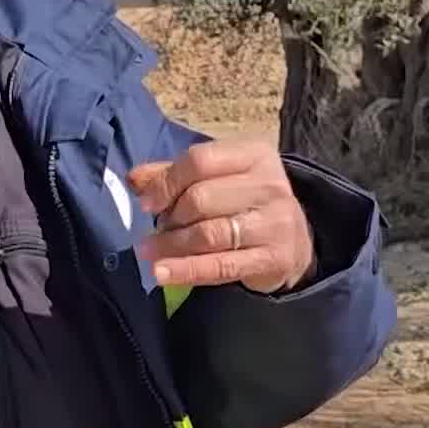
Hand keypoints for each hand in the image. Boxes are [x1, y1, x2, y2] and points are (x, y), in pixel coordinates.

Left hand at [128, 139, 315, 294]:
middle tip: (157, 229)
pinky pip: (221, 265)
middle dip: (170, 217)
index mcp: (255, 154)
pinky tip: (161, 273)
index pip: (200, 160)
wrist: (294, 242)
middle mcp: (270, 185)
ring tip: (150, 252)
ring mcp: (276, 222)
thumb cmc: (244, 202)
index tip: (147, 202)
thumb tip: (134, 178)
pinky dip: (186, 270)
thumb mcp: (217, 177)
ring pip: (209, 234)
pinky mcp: (274, 258)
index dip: (166, 182)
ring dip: (171, 245)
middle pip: (201, 198)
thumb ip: (175, 174)